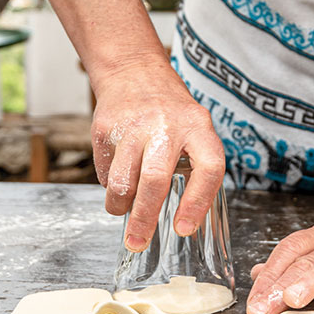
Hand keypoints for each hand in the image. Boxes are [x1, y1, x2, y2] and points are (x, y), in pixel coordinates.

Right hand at [91, 58, 225, 251]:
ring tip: (123, 211)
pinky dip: (110, 184)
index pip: (208, 168)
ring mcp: (133, 126)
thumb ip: (194, 166)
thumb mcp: (195, 128)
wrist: (134, 71)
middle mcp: (166, 125)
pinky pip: (105, 172)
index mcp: (198, 127)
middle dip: (144, 219)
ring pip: (122, 181)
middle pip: (154, 180)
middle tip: (138, 242)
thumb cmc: (171, 111)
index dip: (198, 203)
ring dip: (120, 206)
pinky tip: (118, 175)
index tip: (184, 228)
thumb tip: (184, 220)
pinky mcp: (105, 128)